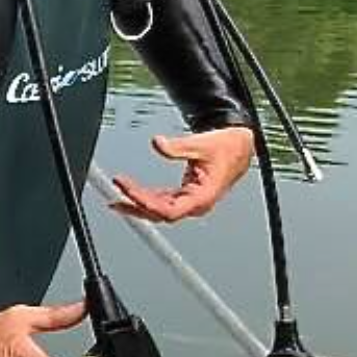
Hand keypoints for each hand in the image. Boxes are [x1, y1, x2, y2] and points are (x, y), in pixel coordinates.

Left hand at [110, 127, 253, 223]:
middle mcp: (196, 204)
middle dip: (136, 204)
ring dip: (138, 204)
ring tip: (116, 198)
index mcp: (202, 197)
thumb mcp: (201, 143)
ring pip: (160, 211)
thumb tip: (157, 143)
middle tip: (116, 192)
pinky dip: (147, 199)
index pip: (169, 210)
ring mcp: (191, 202)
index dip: (145, 202)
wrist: (240, 147)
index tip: (127, 189)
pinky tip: (132, 194)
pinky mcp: (186, 196)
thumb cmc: (227, 148)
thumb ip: (178, 146)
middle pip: (160, 213)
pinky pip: (163, 202)